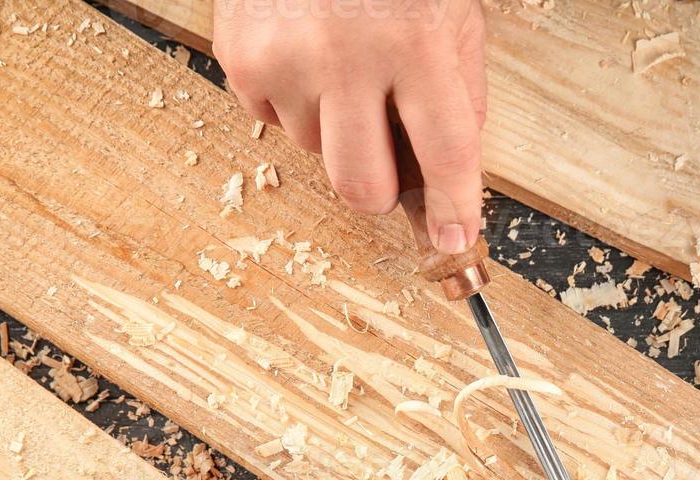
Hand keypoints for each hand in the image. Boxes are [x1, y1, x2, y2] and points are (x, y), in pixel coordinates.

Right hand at [213, 0, 486, 252]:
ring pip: (316, 152)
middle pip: (361, 186)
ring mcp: (286, 61)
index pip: (445, 154)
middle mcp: (347, 58)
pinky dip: (294, 101)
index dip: (454, 207)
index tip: (454, 238)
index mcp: (417, 43)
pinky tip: (306, 52)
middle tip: (387, 164)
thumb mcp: (450, 15)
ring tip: (342, 66)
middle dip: (379, 191)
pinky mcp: (241, 59)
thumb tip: (448, 177)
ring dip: (335, 128)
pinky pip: (273, 120)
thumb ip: (458, 93)